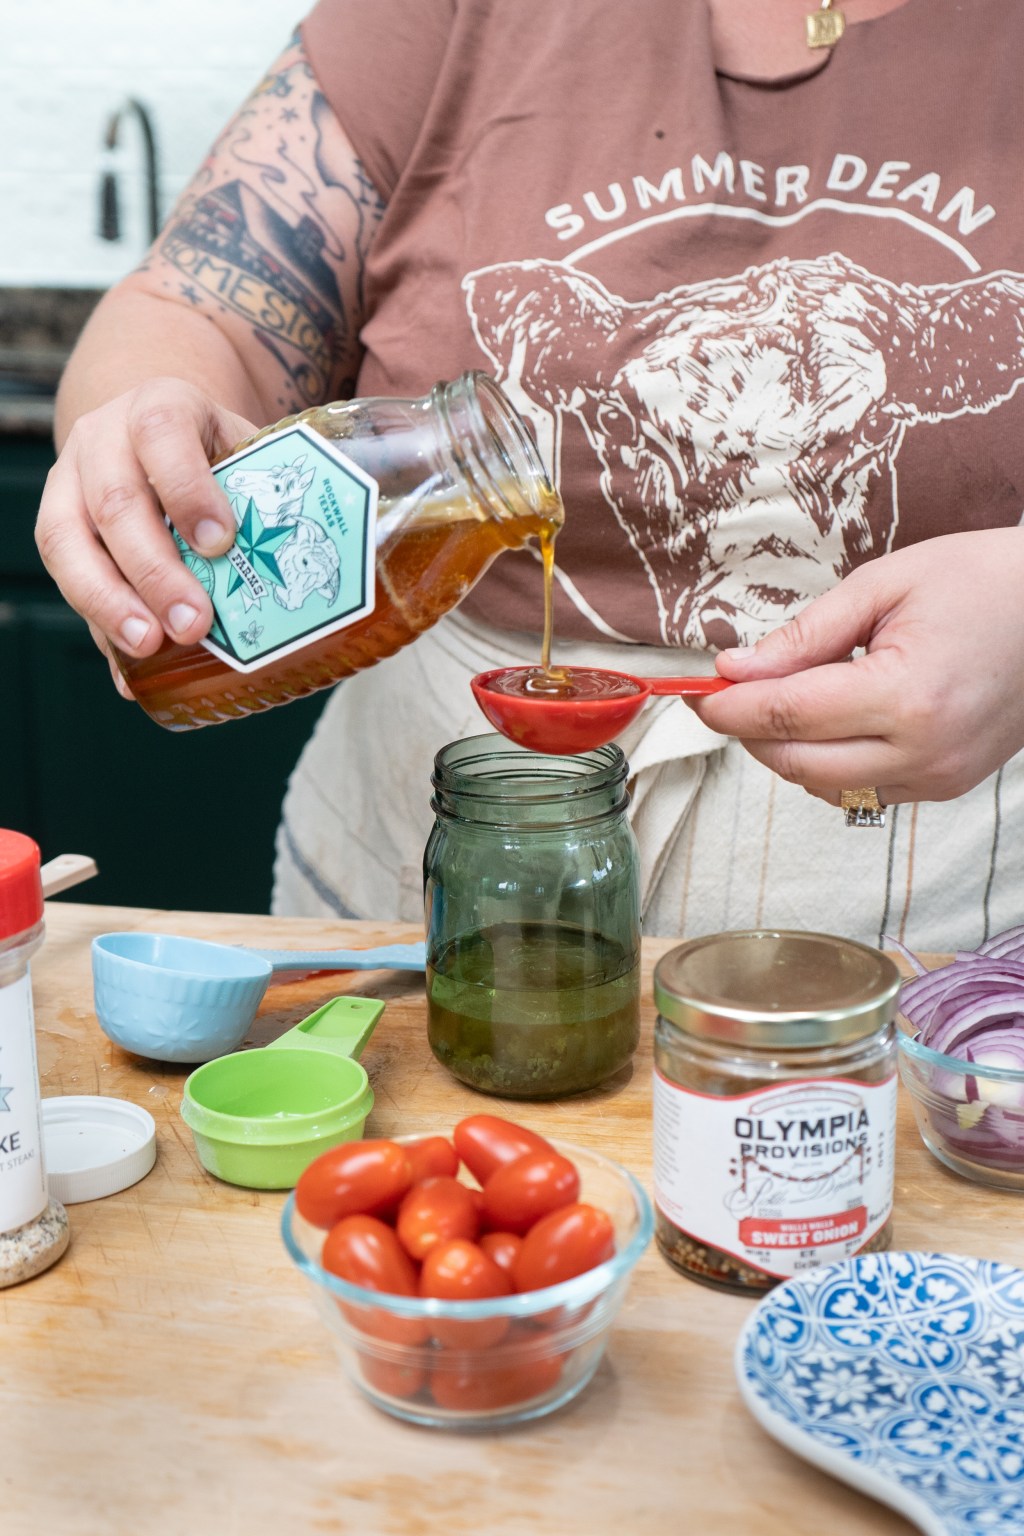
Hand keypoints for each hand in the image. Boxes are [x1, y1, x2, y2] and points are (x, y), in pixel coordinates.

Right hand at [36, 379, 256, 691]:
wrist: (157, 433)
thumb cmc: (214, 455)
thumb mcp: (243, 454)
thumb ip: (262, 501)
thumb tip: (300, 575)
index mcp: (159, 406)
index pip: (162, 435)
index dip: (188, 490)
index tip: (220, 544)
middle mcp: (103, 437)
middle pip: (115, 502)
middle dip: (154, 570)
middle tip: (192, 623)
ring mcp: (69, 480)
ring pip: (67, 541)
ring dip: (110, 603)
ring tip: (149, 647)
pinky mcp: (56, 526)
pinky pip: (66, 579)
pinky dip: (100, 627)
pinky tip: (130, 669)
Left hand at [690, 529, 1023, 807]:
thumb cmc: (982, 581)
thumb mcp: (883, 586)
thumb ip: (803, 636)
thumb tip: (736, 670)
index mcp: (906, 695)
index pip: (788, 715)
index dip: (731, 708)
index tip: (698, 693)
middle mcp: (923, 750)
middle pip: (796, 763)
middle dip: (750, 732)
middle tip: (727, 695)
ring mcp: (939, 776)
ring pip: (823, 788)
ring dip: (787, 752)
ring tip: (785, 699)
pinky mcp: (947, 785)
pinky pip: (861, 793)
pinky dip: (828, 765)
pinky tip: (830, 721)